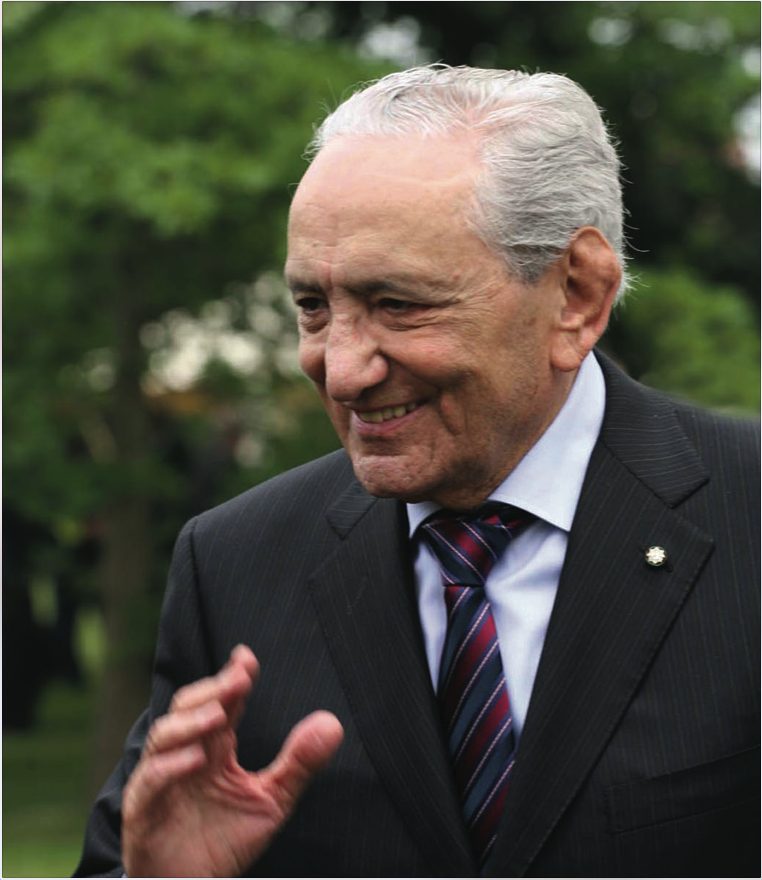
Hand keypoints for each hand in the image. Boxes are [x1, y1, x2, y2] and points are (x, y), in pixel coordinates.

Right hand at [122, 645, 343, 876]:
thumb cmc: (225, 841)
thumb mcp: (272, 801)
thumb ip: (299, 763)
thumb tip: (333, 723)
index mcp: (215, 747)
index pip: (221, 702)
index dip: (232, 679)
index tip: (247, 658)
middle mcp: (186, 755)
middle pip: (189, 707)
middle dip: (212, 689)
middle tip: (237, 678)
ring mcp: (161, 781)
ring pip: (164, 736)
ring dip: (190, 721)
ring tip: (218, 715)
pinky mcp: (143, 811)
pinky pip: (149, 781)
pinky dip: (169, 766)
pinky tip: (196, 759)